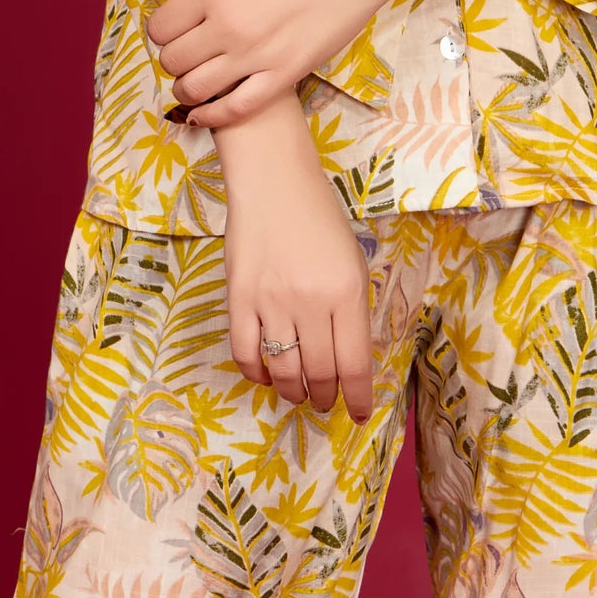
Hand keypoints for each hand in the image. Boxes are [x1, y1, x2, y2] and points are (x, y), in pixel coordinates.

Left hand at [136, 0, 542, 125]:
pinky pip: (235, 109)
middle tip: (185, 52)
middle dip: (172, 59)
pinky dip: (212, 117)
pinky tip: (205, 113)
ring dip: (186, 89)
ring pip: (196, 90)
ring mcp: (256, 56)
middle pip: (174, 61)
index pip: (160, 27)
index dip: (160, 30)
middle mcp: (229, 27)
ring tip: (194, 80)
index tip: (172, 28)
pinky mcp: (283, 76)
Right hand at [213, 98, 373, 420]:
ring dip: (292, 392)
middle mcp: (310, 302)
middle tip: (324, 401)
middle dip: (324, 397)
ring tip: (297, 395)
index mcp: (346, 293)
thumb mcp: (354, 263)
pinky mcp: (238, 297)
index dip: (358, 398)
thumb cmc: (321, 220)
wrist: (273, 182)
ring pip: (282, 370)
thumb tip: (348, 360)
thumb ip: (353, 311)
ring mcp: (270, 301)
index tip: (358, 414)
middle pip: (318, 373)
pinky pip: (245, 353)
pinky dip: (256, 373)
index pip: (354, 364)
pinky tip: (265, 375)